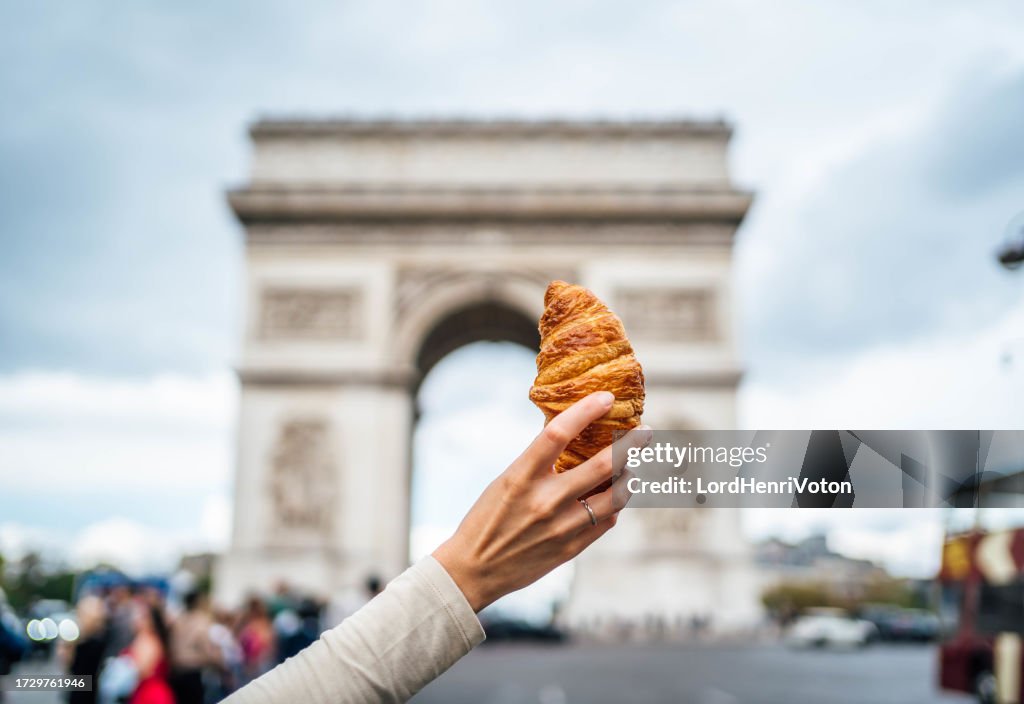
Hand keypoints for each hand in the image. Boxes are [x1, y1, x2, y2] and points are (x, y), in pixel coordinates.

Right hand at [432, 391, 652, 611]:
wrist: (474, 570)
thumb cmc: (487, 519)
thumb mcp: (506, 481)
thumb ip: (538, 463)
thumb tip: (571, 436)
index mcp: (521, 477)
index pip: (557, 433)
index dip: (586, 411)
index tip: (606, 397)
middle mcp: (545, 500)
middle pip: (602, 466)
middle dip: (630, 445)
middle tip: (645, 431)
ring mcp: (562, 527)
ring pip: (615, 496)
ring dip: (628, 477)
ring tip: (630, 467)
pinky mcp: (571, 548)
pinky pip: (607, 521)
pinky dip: (614, 505)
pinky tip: (612, 496)